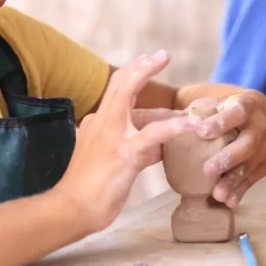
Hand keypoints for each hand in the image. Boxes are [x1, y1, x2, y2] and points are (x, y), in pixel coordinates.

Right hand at [53, 51, 198, 232]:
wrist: (71, 209)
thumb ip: (136, 149)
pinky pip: (155, 133)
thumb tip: (160, 147)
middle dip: (142, 65)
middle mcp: (101, 122)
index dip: (133, 75)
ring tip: (184, 87)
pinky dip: (177, 126)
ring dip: (157, 85)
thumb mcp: (113, 163)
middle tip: (161, 55)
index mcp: (96, 124)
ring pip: (131, 96)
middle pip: (120, 82)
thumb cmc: (89, 191)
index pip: (116, 92)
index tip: (149, 62)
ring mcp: (112, 135)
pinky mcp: (125, 153)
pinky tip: (194, 126)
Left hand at [194, 90, 265, 207]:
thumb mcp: (219, 102)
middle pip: (248, 143)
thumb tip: (175, 122)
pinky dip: (241, 190)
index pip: (236, 113)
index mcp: (248, 106)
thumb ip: (201, 111)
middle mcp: (262, 126)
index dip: (221, 123)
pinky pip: (254, 178)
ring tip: (217, 194)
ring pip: (251, 165)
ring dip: (234, 181)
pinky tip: (229, 201)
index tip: (201, 132)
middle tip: (208, 170)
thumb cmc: (230, 108)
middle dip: (228, 158)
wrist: (262, 113)